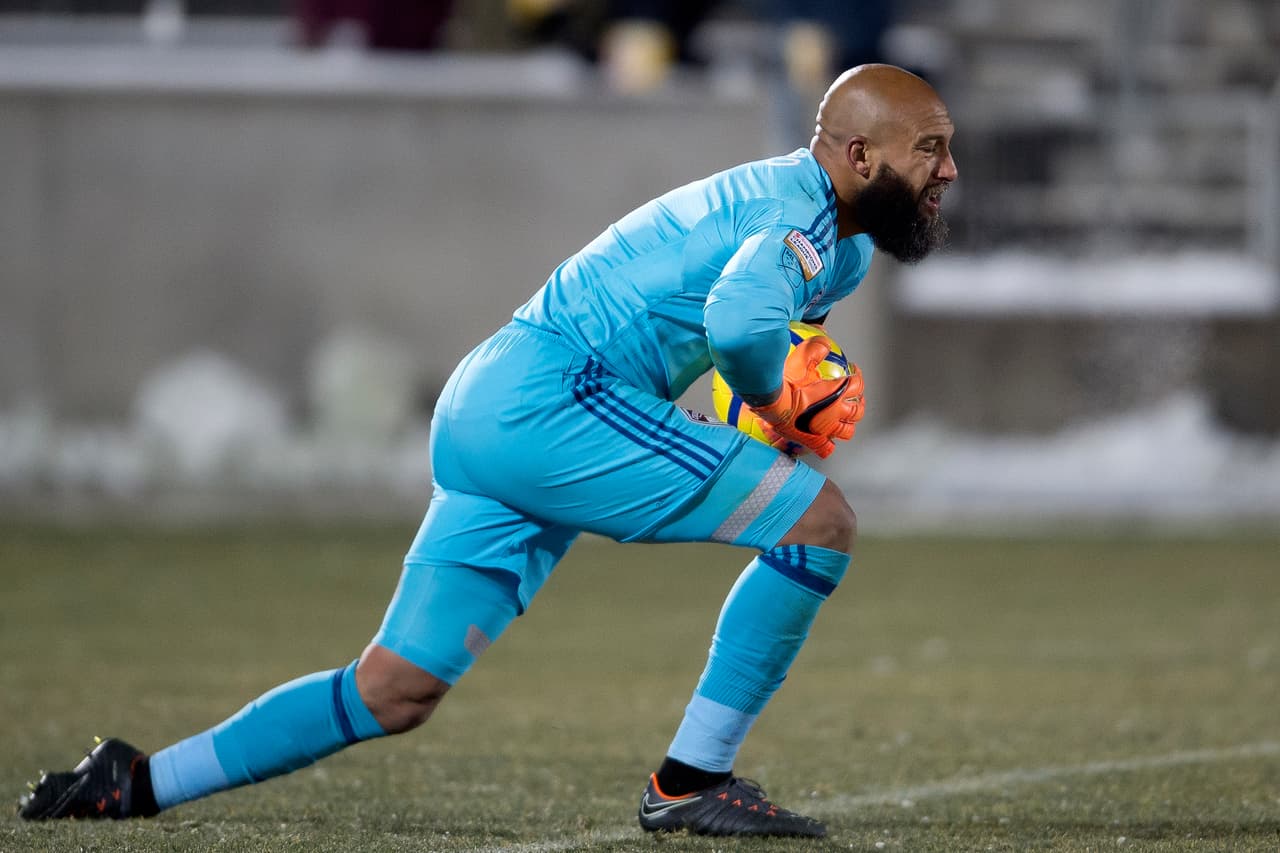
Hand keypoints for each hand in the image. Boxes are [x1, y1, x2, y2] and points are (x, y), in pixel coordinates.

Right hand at [747, 336, 865, 458]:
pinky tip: (826, 440)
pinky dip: (828, 445)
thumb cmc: (785, 384)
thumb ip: (815, 348)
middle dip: (858, 402)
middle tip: (853, 396)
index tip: (853, 372)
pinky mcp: (813, 441)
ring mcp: (826, 429)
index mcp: (837, 393)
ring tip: (845, 418)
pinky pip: (826, 449)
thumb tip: (823, 343)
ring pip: (848, 430)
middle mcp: (835, 413)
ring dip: (849, 423)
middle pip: (858, 410)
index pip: (857, 385)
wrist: (771, 403)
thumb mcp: (801, 358)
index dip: (857, 377)